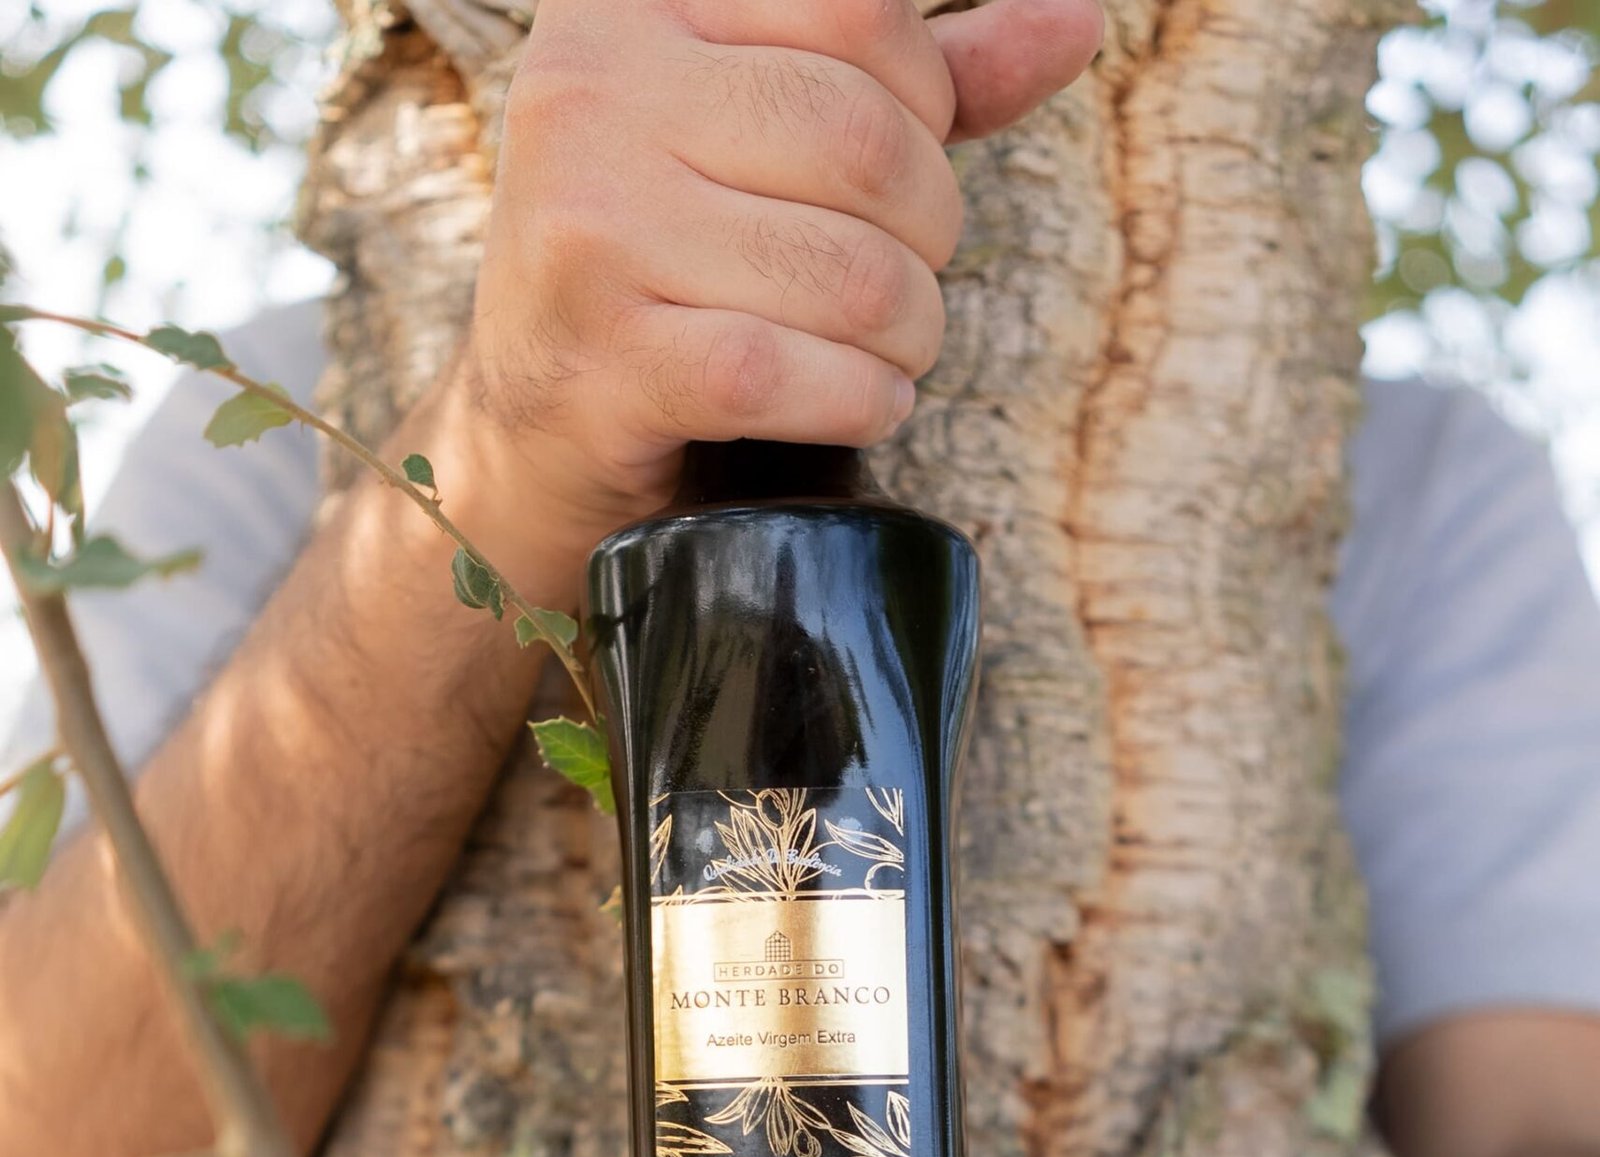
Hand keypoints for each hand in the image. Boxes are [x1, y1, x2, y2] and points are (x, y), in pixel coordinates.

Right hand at [459, 0, 1103, 553]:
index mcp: (630, 5)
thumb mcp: (769, 135)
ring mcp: (590, 232)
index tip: (899, 169)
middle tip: (908, 281)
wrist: (532, 424)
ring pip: (850, 273)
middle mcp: (589, 94)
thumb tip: (1075, 25)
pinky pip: (792, 374)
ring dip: (909, 335)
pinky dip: (861, 401)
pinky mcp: (607, 363)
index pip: (859, 13)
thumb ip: (914, 79)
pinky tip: (858, 402)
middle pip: (868, 145)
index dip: (925, 100)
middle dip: (930, 234)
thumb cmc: (673, 259)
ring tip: (886, 351)